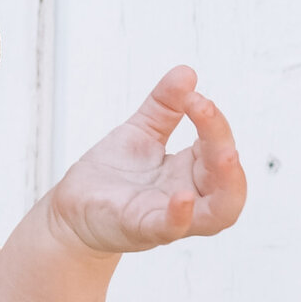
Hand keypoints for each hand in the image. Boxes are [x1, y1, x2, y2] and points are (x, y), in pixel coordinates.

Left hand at [49, 66, 246, 255]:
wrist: (73, 206)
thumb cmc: (112, 175)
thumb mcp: (141, 131)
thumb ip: (164, 105)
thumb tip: (187, 72)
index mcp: (190, 172)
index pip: (220, 148)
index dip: (214, 122)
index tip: (194, 97)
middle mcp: (188, 197)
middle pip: (227, 179)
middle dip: (223, 143)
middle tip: (205, 110)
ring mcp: (167, 216)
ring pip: (218, 213)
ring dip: (227, 184)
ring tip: (225, 154)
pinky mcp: (141, 229)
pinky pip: (169, 229)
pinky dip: (179, 215)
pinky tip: (182, 198)